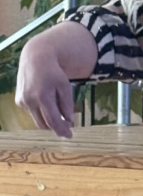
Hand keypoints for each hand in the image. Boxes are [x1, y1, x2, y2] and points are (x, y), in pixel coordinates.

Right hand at [15, 22, 96, 137]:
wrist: (36, 59)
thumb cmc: (54, 73)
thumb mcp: (65, 86)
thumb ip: (67, 105)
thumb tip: (69, 121)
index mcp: (43, 96)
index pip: (53, 120)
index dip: (62, 130)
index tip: (69, 136)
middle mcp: (30, 100)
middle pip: (44, 123)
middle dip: (56, 127)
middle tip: (67, 125)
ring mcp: (22, 101)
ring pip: (37, 119)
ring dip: (48, 120)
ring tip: (58, 109)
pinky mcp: (19, 101)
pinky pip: (32, 112)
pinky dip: (41, 111)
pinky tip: (45, 100)